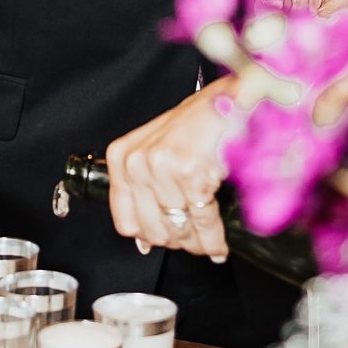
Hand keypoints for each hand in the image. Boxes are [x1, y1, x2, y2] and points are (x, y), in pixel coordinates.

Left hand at [106, 81, 232, 260]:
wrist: (226, 101)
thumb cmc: (193, 125)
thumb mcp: (155, 152)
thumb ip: (144, 192)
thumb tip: (143, 242)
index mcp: (121, 157)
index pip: (126, 221)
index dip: (148, 237)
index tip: (165, 239)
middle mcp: (137, 162)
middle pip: (153, 229)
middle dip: (177, 243)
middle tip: (193, 242)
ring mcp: (162, 167)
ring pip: (179, 228)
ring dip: (197, 244)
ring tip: (208, 245)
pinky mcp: (191, 173)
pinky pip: (203, 221)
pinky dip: (214, 239)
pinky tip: (219, 245)